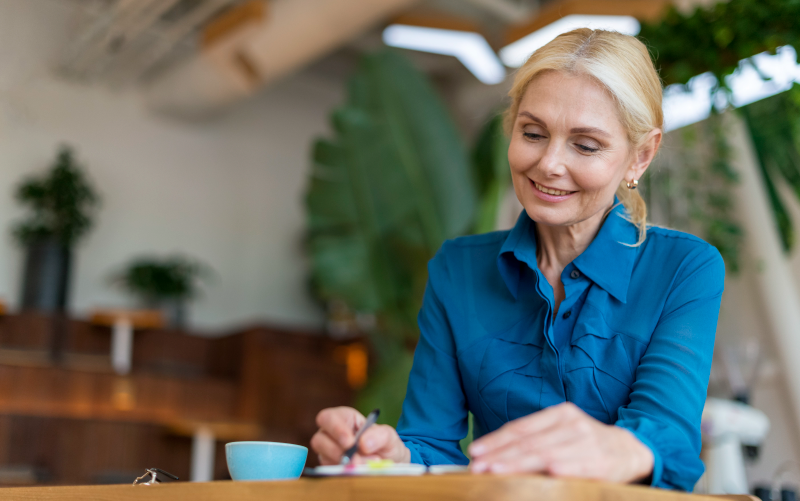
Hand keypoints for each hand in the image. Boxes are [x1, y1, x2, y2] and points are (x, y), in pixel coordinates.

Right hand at [311, 406, 410, 464]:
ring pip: (323, 456)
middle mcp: (332, 434)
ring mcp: (329, 452)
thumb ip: (380, 435)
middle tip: (354, 460)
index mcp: (344, 418)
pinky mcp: (331, 467)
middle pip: (318, 439)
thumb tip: (363, 444)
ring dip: (342, 463)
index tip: (350, 442)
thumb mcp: (389, 436)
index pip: (328, 418)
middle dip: (335, 450)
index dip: (335, 428)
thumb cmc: (385, 445)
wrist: (389, 465)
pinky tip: (359, 472)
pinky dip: (344, 472)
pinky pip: (330, 471)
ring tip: (364, 466)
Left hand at [468, 402, 652, 482]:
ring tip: (495, 471)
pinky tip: (545, 473)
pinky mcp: (600, 462)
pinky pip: (575, 467)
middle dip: (499, 455)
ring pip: (545, 454)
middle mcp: (572, 424)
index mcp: (560, 413)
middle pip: (528, 442)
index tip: (475, 451)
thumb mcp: (562, 432)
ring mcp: (586, 442)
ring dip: (517, 464)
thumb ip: (535, 439)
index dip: (496, 440)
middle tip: (477, 466)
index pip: (521, 428)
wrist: (631, 450)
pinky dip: (558, 470)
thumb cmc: (586, 444)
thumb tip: (494, 455)